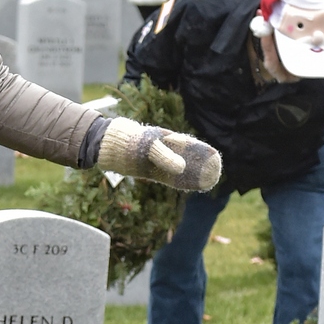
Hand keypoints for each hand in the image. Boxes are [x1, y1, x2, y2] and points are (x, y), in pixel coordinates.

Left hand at [96, 117, 221, 192]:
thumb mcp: (148, 148)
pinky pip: (167, 176)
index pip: (190, 146)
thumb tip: (181, 168)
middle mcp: (164, 149)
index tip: (216, 159)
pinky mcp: (149, 170)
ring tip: (205, 182)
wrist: (107, 145)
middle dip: (200, 166)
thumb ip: (164, 157)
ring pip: (179, 168)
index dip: (203, 152)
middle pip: (187, 158)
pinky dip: (178, 180)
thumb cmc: (128, 142)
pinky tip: (187, 185)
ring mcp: (157, 160)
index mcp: (167, 138)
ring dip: (191, 175)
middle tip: (214, 174)